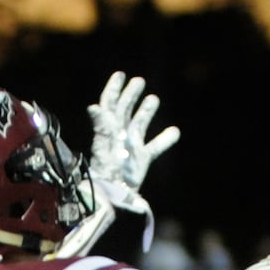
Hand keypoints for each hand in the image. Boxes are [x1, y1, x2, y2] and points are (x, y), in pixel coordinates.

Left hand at [87, 72, 179, 209]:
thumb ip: (101, 126)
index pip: (110, 104)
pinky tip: (175, 131)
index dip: (114, 89)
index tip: (121, 75)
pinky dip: (165, 139)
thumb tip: (94, 106)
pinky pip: (155, 146)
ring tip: (153, 99)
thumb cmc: (106, 171)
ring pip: (139, 124)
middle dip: (131, 95)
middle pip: (125, 110)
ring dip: (146, 111)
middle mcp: (119, 135)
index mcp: (108, 129)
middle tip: (139, 81)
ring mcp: (131, 146)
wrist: (115, 194)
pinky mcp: (141, 159)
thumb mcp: (104, 145)